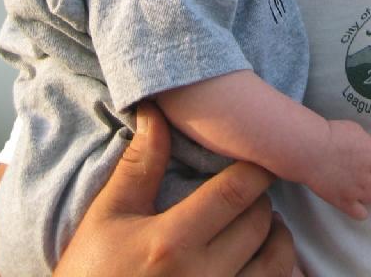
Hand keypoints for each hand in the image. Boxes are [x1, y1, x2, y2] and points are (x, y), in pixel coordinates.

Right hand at [55, 100, 297, 276]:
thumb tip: (154, 110)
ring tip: (260, 225)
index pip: (235, 191)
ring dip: (277, 238)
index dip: (257, 168)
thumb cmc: (91, 274)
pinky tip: (257, 261)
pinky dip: (276, 273)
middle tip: (250, 189)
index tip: (259, 157)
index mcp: (172, 242)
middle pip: (260, 223)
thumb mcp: (108, 217)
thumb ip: (140, 165)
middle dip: (262, 199)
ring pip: (278, 265)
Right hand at [308, 119, 370, 220]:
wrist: (311, 148)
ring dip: (369, 193)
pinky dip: (359, 209)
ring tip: (356, 184)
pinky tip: (352, 202)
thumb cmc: (331, 134)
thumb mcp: (357, 131)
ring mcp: (359, 190)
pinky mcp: (345, 202)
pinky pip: (361, 214)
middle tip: (367, 174)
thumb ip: (370, 145)